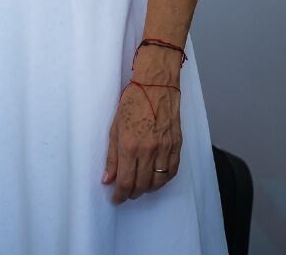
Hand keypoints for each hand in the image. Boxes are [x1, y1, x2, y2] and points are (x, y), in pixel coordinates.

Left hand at [102, 52, 184, 202]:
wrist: (157, 86)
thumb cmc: (133, 102)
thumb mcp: (115, 127)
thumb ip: (112, 156)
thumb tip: (108, 179)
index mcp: (130, 145)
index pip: (125, 181)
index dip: (119, 195)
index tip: (115, 199)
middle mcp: (148, 150)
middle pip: (141, 185)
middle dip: (131, 194)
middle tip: (125, 193)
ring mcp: (165, 149)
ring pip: (157, 182)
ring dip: (147, 189)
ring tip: (139, 187)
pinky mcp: (177, 146)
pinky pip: (172, 172)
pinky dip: (163, 180)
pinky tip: (155, 179)